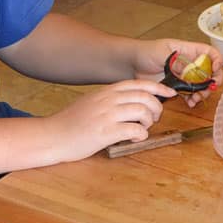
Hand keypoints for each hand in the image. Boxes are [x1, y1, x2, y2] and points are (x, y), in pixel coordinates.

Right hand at [43, 79, 173, 161]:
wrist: (52, 136)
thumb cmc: (72, 122)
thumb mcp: (92, 102)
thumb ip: (111, 99)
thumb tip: (133, 101)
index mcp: (106, 91)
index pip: (138, 84)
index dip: (158, 88)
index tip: (170, 94)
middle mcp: (108, 100)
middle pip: (144, 96)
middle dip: (156, 108)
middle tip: (154, 118)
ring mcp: (107, 115)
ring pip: (142, 111)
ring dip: (149, 122)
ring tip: (143, 129)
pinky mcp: (105, 132)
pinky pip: (134, 129)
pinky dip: (141, 134)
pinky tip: (135, 138)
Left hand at [135, 38, 222, 107]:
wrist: (132, 65)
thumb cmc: (146, 52)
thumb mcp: (162, 53)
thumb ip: (178, 62)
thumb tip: (192, 70)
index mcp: (189, 50)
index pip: (210, 53)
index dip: (217, 60)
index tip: (215, 69)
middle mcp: (190, 63)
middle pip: (211, 71)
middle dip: (212, 81)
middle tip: (208, 89)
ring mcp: (185, 75)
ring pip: (203, 84)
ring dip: (203, 93)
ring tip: (196, 98)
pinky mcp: (179, 87)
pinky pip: (191, 94)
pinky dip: (193, 99)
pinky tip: (190, 102)